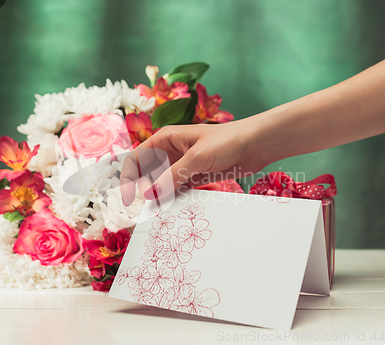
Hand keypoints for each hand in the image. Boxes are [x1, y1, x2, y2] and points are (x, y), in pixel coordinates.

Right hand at [120, 119, 265, 205]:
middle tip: (148, 209)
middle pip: (146, 174)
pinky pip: (177, 190)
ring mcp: (182, 165)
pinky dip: (173, 199)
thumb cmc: (227, 141)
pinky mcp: (194, 177)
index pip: (136, 159)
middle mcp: (170, 152)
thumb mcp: (196, 158)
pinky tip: (173, 208)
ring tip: (159, 211)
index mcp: (165, 139)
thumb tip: (149, 194)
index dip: (128, 178)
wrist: (255, 145)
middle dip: (144, 191)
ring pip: (161, 184)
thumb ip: (172, 176)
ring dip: (159, 197)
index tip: (128, 198)